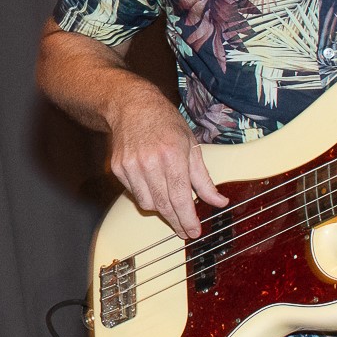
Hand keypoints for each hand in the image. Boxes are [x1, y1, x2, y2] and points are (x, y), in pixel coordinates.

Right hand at [103, 90, 226, 238]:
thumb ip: (204, 178)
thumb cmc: (164, 122)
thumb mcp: (192, 145)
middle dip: (176, 221)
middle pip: (164, 205)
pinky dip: (146, 194)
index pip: (180, 197)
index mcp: (172, 154)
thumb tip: (218, 201)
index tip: (193, 231)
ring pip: (147, 204)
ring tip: (169, 200)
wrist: (131, 105)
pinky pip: (134, 194)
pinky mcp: (118, 169)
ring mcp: (131, 166)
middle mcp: (149, 161)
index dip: (187, 219)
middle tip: (185, 229)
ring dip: (161, 208)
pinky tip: (152, 184)